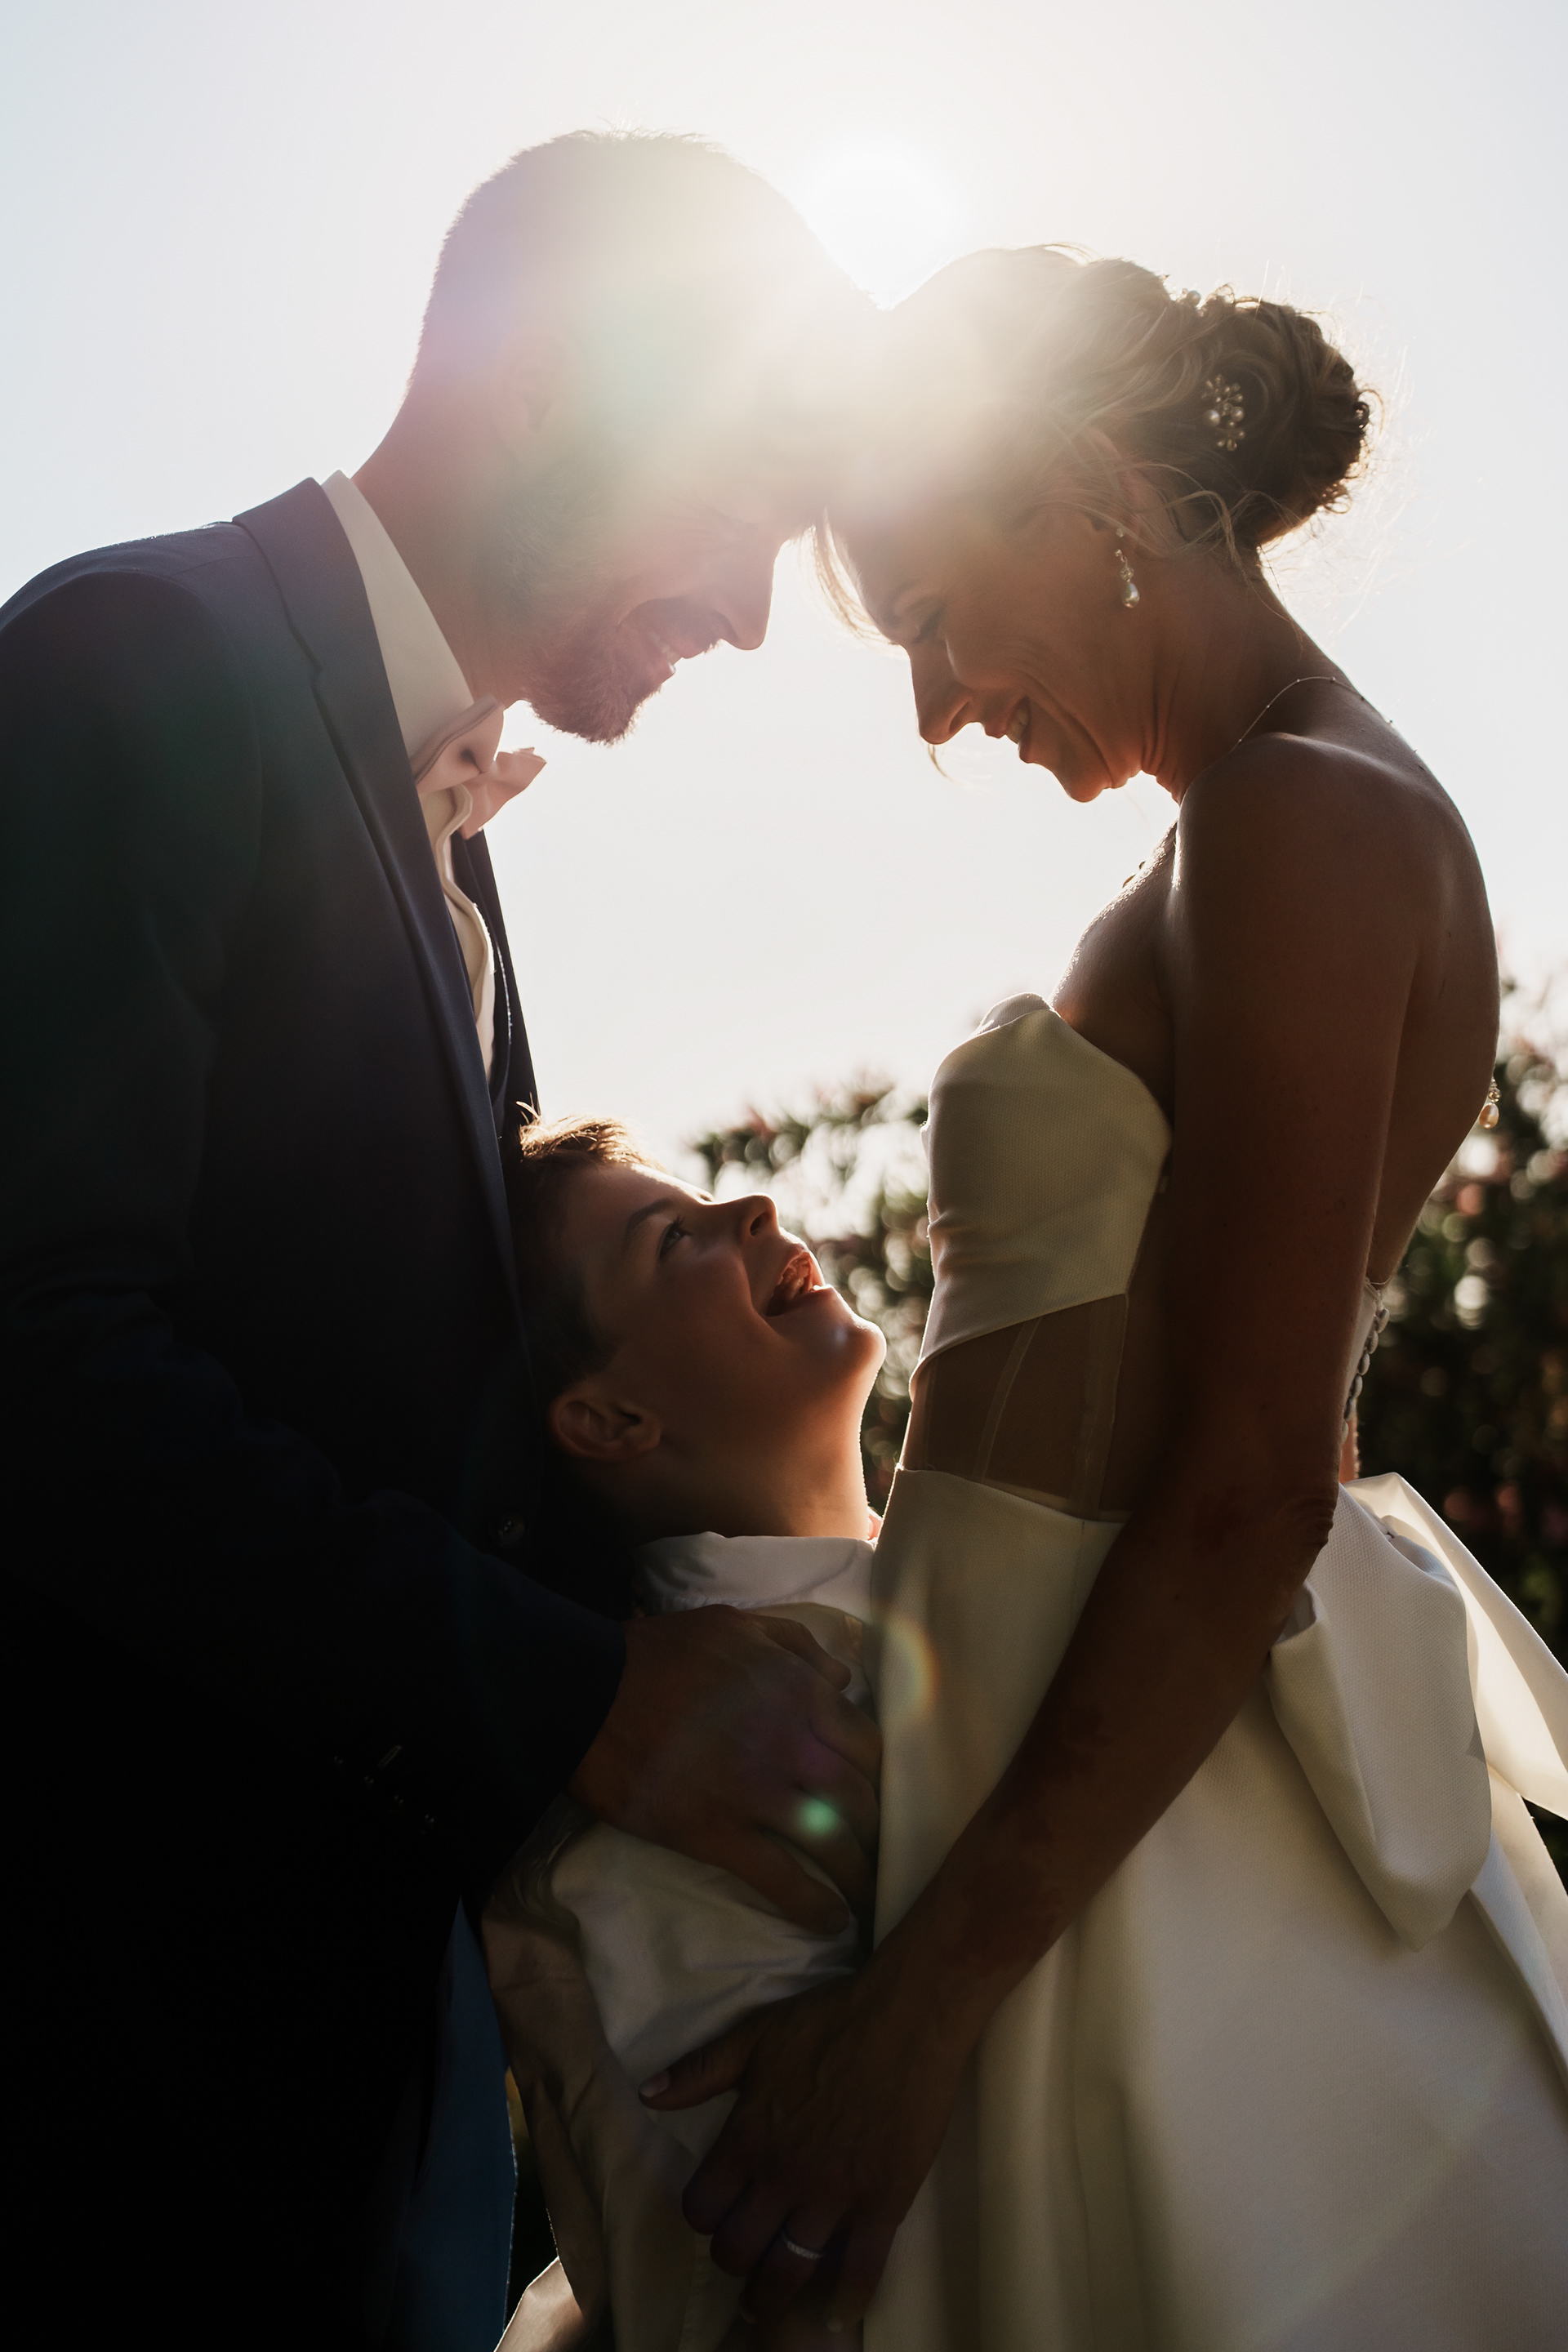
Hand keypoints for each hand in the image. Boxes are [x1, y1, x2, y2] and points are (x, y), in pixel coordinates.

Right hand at [568, 1606, 880, 1931]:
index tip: (879, 1795)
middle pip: (859, 1798)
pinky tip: (831, 1921)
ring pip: (833, 1842)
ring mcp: (756, 1792)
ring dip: (858, 1875)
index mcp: (798, 1691)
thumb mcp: (736, 1626)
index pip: (867, 1744)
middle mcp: (790, 1743)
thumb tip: (843, 1679)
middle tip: (879, 1850)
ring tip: (866, 1895)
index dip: (879, 1776)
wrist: (588, 1693)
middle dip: (876, 1831)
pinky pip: (782, 1879)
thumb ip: (796, 1645)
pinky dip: (814, 1905)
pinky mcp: (718, 1834)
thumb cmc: (660, 1655)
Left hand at [640, 1957, 976, 2330]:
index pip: (703, 2207)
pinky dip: (845, 2302)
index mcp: (748, 2137)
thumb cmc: (829, 2021)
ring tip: (770, 2305)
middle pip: (741, 2249)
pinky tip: (835, 2316)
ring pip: (789, 2270)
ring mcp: (834, 2195)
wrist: (907, 2016)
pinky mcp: (883, 2203)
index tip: (714, 2217)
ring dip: (774, 2295)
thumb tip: (647, 2095)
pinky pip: (859, 2270)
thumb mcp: (754, 2035)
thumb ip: (700, 2071)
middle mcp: (783, 2175)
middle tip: (743, 2262)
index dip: (703, 2218)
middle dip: (734, 2262)